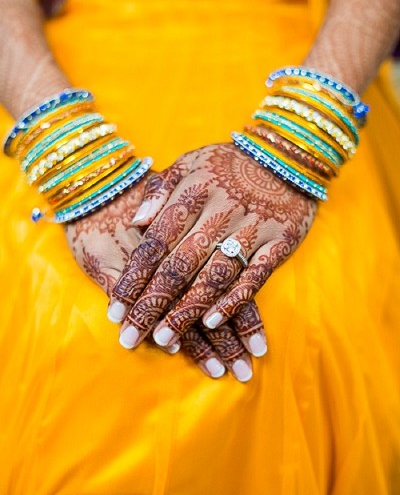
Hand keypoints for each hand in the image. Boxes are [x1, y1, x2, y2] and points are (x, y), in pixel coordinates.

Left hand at [65, 177, 266, 381]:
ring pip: (214, 276)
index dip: (134, 278)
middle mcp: (220, 212)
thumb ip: (159, 190)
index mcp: (193, 192)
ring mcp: (252, 228)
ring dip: (187, 310)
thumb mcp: (188, 163)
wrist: (286, 155)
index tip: (115, 310)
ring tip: (164, 339)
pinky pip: (255, 276)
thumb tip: (136, 222)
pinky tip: (211, 322)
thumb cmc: (227, 163)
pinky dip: (233, 300)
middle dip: (152, 305)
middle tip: (131, 336)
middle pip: (179, 266)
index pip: (156, 243)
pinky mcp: (280, 241)